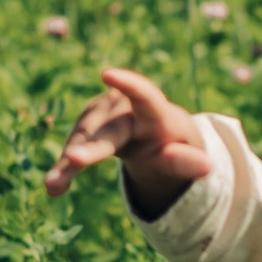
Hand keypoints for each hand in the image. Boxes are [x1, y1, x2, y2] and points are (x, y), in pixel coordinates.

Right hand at [44, 67, 213, 217]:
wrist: (151, 136)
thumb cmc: (172, 144)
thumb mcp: (182, 156)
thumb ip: (188, 162)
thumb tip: (209, 167)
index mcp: (155, 113)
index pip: (145, 95)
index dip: (128, 84)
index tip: (107, 73)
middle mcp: (125, 109)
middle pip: (107, 131)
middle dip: (89, 149)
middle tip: (73, 160)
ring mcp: (103, 115)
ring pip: (83, 140)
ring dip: (67, 164)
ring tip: (52, 187)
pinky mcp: (87, 125)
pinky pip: (75, 147)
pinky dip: (64, 167)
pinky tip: (53, 188)